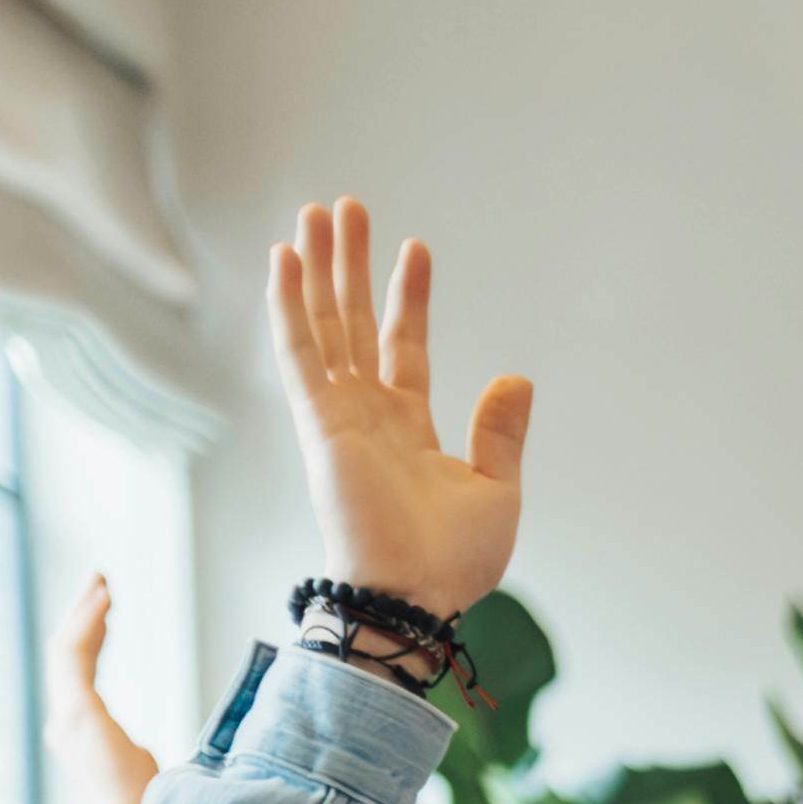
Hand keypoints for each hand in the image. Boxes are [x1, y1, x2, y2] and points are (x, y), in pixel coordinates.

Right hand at [54, 573, 157, 803]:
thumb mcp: (136, 768)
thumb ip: (129, 750)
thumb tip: (137, 748)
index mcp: (76, 732)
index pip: (77, 672)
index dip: (90, 638)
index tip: (105, 612)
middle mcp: (64, 719)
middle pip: (65, 653)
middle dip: (82, 615)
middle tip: (98, 581)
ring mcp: (67, 714)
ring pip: (66, 648)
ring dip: (84, 612)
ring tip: (101, 582)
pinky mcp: (77, 709)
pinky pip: (75, 653)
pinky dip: (88, 623)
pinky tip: (105, 600)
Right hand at [261, 199, 528, 623]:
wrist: (417, 596)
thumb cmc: (453, 560)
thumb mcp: (497, 489)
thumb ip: (500, 431)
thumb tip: (516, 378)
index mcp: (408, 428)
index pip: (403, 346)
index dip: (407, 298)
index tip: (414, 249)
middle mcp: (367, 414)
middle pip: (352, 321)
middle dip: (349, 264)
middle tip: (346, 208)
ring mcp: (337, 415)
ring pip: (321, 324)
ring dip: (317, 268)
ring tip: (316, 211)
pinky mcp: (317, 423)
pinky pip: (298, 353)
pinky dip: (289, 306)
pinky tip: (286, 258)